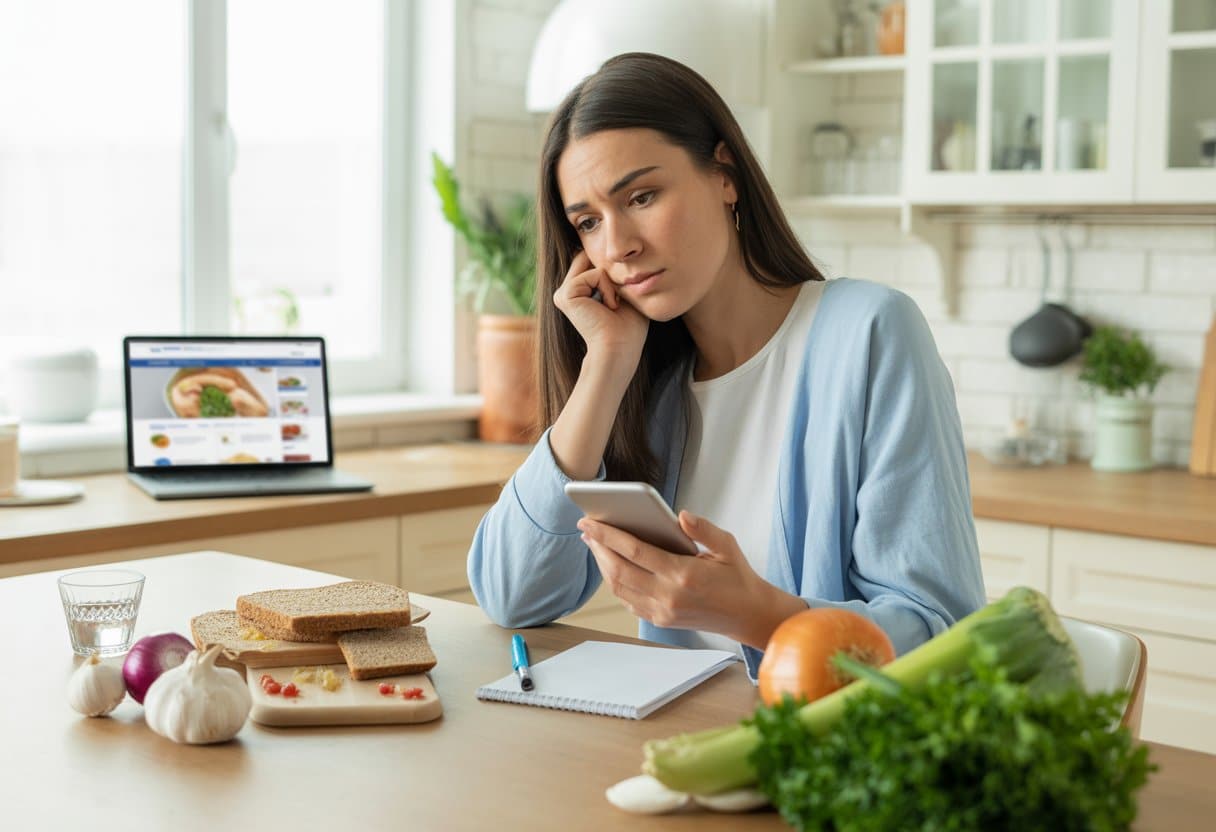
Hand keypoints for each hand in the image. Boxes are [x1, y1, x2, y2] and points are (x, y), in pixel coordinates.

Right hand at [552, 250, 648, 373]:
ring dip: (611, 285)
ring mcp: (564, 293)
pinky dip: (607, 288)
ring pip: (595, 265)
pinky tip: (607, 307)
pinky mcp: (565, 295)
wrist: (620, 347)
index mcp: (578, 292)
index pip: (594, 261)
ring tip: (611, 306)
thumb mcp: (623, 293)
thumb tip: (611, 251)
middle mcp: (567, 292)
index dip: (611, 269)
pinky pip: (594, 274)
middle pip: (592, 258)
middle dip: (611, 275)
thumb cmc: (628, 327)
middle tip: (616, 303)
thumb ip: (614, 273)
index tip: (618, 296)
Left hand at [578, 510, 807, 648]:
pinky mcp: (660, 621)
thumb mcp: (727, 546)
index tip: (589, 522)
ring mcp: (662, 612)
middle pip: (619, 570)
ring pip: (619, 588)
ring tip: (595, 544)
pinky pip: (628, 601)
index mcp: (683, 574)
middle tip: (586, 529)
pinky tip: (612, 566)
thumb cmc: (737, 577)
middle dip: (598, 548)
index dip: (608, 535)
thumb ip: (703, 529)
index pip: (635, 552)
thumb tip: (680, 515)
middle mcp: (668, 596)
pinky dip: (615, 582)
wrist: (748, 615)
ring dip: (603, 565)